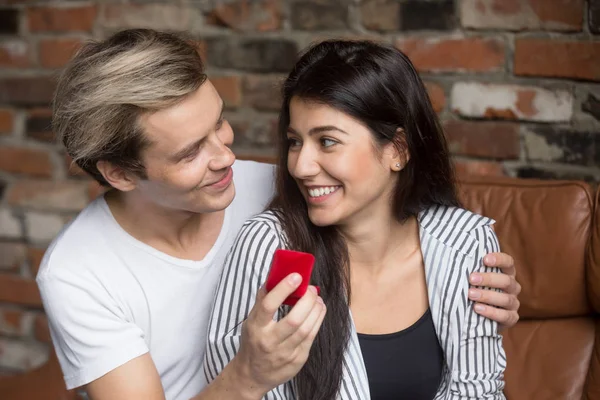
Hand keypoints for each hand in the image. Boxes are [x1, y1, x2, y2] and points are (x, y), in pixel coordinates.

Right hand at [231, 273, 325, 397]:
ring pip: (306, 329)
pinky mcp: (297, 360)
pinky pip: (311, 337)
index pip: (268, 306)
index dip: (284, 289)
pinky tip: (319, 310)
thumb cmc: (253, 341)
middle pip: (293, 320)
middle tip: (311, 289)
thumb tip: (275, 274)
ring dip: (316, 310)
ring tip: (317, 298)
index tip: (296, 276)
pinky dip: (318, 320)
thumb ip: (263, 299)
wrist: (252, 375)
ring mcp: (285, 353)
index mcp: (256, 327)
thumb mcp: (251, 320)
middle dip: (307, 301)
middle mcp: (270, 341)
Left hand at [468, 252, 520, 330]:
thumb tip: (449, 257)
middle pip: (506, 281)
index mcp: (506, 273)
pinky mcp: (511, 318)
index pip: (508, 262)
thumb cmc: (474, 289)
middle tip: (471, 279)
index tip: (485, 259)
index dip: (499, 259)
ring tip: (470, 294)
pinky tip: (477, 308)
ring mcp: (513, 303)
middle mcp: (512, 287)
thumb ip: (468, 268)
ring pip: (506, 299)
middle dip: (488, 279)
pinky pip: (505, 316)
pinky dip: (491, 312)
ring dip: (487, 296)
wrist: (478, 316)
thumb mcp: (473, 278)